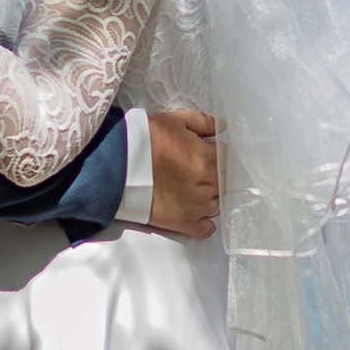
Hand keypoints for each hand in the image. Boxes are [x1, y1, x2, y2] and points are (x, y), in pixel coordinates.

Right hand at [146, 107, 220, 239]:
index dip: (221, 154)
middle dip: (217, 175)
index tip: (211, 153)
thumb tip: (222, 127)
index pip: (231, 159)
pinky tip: (194, 210)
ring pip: (218, 204)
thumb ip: (203, 122)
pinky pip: (206, 229)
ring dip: (210, 196)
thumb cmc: (146, 140)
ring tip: (192, 188)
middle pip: (227, 183)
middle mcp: (209, 186)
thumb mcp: (175, 120)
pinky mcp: (185, 224)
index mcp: (209, 159)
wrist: (118, 167)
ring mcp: (198, 208)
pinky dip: (204, 220)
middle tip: (199, 169)